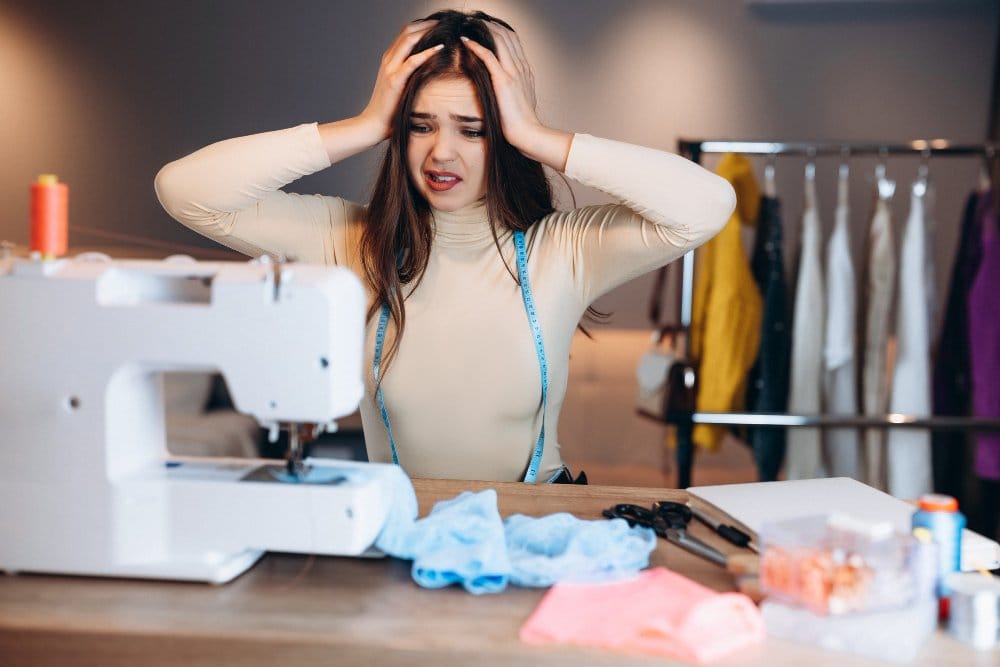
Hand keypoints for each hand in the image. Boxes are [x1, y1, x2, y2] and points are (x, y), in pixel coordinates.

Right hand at [359, 21, 442, 141]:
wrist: (373, 124)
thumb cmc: (389, 110)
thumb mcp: (401, 87)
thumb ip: (411, 76)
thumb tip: (431, 71)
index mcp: (389, 59)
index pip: (406, 33)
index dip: (422, 25)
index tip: (439, 26)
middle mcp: (388, 60)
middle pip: (407, 31)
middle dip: (427, 24)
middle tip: (445, 24)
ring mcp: (390, 69)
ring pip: (408, 40)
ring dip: (428, 32)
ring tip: (445, 31)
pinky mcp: (394, 80)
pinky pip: (412, 62)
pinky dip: (426, 52)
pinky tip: (439, 48)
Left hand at [462, 27, 570, 170]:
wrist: (528, 133)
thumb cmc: (521, 123)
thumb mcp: (520, 101)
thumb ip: (513, 90)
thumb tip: (504, 88)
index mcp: (525, 70)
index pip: (514, 41)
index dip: (500, 31)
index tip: (485, 28)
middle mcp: (520, 67)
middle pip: (508, 35)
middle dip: (490, 25)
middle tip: (474, 21)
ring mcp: (513, 72)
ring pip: (499, 40)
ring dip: (483, 29)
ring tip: (469, 25)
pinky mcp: (503, 80)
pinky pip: (488, 56)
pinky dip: (475, 46)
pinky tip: (465, 41)